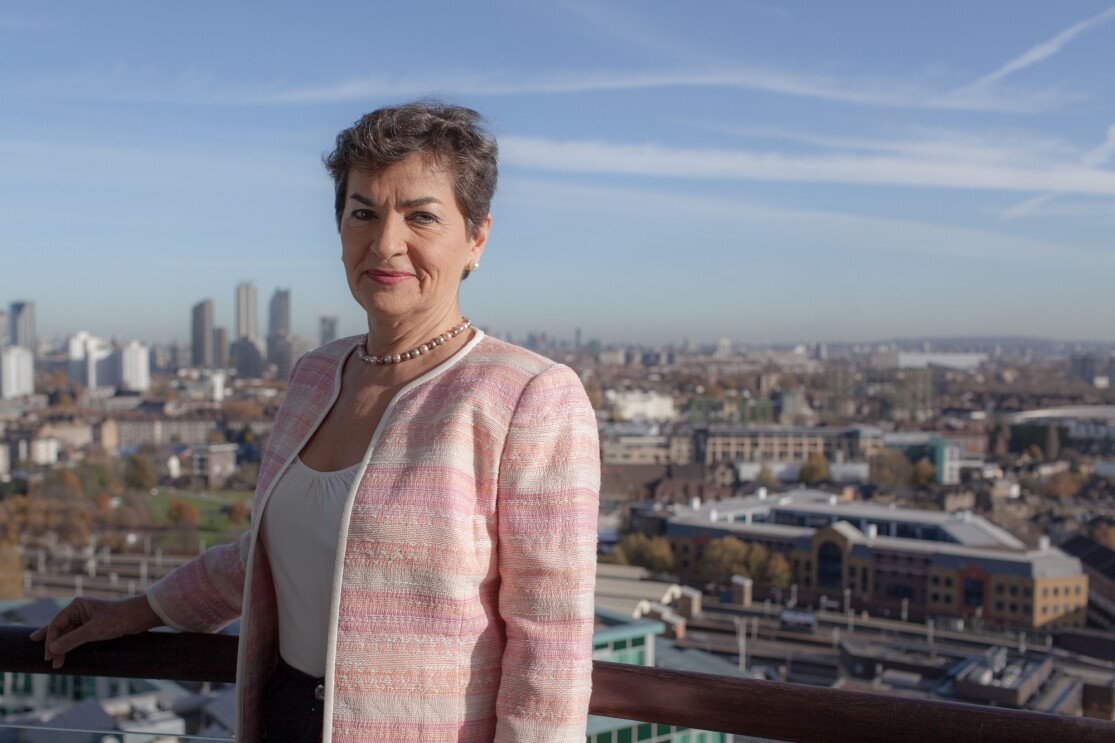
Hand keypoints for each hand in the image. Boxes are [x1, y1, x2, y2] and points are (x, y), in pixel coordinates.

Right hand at [29, 594, 161, 668]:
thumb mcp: (93, 631)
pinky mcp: (95, 625)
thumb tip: (52, 649)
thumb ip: (72, 640)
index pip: (57, 624)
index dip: (50, 640)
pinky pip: (78, 635)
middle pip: (60, 628)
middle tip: (44, 658)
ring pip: (68, 633)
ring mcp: (87, 617)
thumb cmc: (118, 619)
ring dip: (62, 646)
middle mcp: (80, 610)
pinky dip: (71, 644)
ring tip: (52, 659)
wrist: (140, 616)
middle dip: (52, 643)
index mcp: (77, 605)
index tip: (49, 656)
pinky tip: (65, 650)